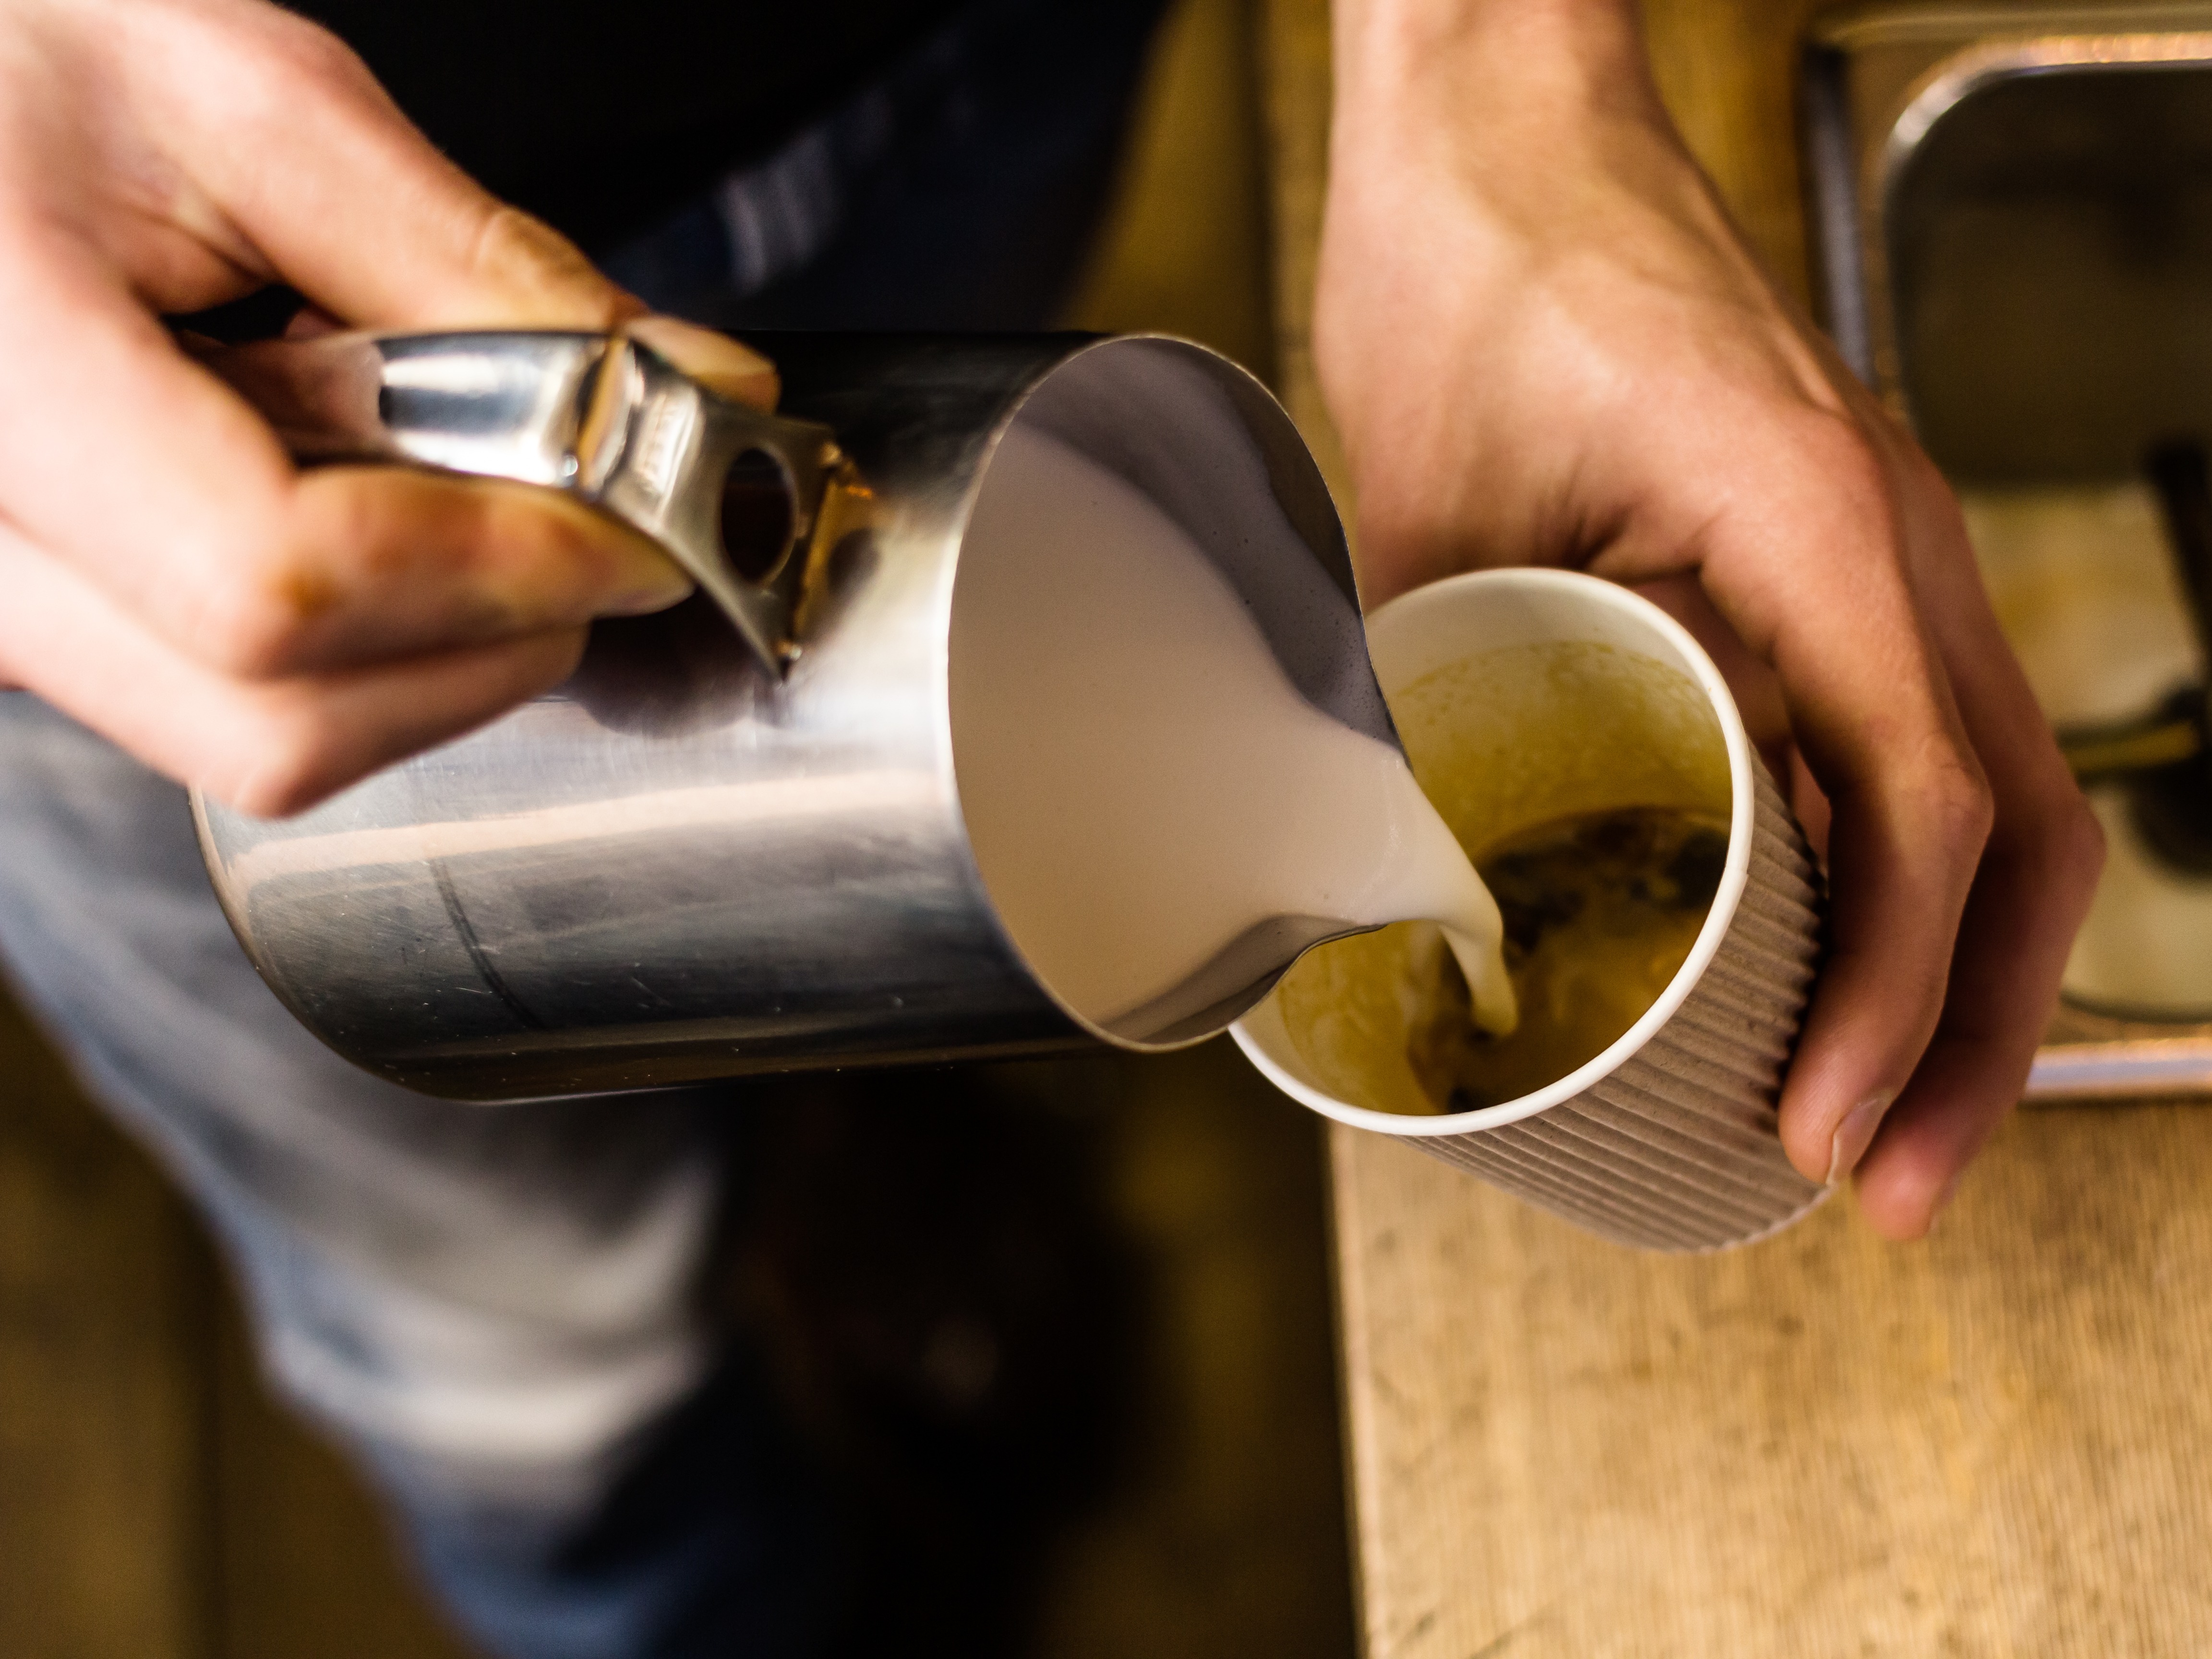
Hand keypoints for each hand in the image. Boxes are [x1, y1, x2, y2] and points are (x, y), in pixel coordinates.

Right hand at [0, 0, 774, 814]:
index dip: (499, 566)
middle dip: (495, 636)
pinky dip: (362, 643)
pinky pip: (230, 713)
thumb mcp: (255, 109)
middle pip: (285, 720)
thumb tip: (685, 389)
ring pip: (269, 743)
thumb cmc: (15, 56)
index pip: (282, 580)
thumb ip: (478, 268)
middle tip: (591, 519)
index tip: (638, 518)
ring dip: (436, 646)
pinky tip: (356, 501)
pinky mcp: (44, 636)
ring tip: (445, 477)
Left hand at [1315, 0, 2102, 1238]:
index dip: (1892, 997)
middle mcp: (1891, 542)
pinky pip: (1919, 743)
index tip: (1823, 1128)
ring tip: (1875, 1128)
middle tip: (1883, 1189)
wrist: (1507, 128)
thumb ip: (1404, 695)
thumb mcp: (1416, 509)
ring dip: (1953, 977)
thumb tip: (1350, 888)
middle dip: (1963, 1035)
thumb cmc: (1472, 273)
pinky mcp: (1831, 567)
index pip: (1925, 803)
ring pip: (1994, 799)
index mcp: (1816, 524)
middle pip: (2014, 831)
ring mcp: (1880, 554)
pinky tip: (1833, 978)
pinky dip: (1900, 881)